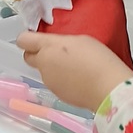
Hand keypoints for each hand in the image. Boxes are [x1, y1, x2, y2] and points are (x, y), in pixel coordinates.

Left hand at [15, 31, 131, 111]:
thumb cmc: (98, 59)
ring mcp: (48, 81)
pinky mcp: (57, 94)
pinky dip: (62, 80)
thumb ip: (62, 42)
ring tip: (74, 68)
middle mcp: (43, 64)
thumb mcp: (81, 40)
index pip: (23, 40)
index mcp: (47, 46)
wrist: (109, 89)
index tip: (37, 38)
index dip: (28, 38)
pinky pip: (54, 83)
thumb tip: (57, 48)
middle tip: (55, 52)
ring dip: (52, 68)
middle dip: (38, 54)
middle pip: (29, 57)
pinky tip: (78, 80)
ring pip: (43, 71)